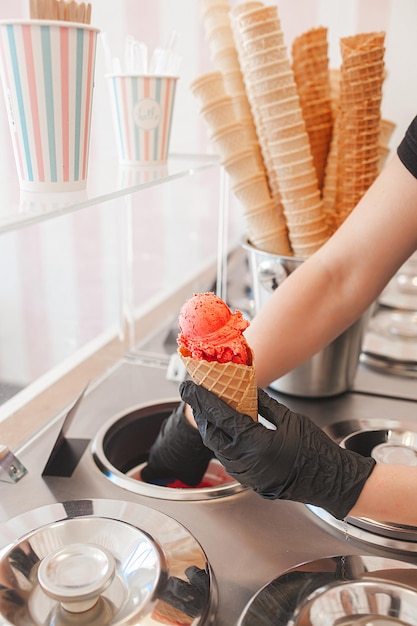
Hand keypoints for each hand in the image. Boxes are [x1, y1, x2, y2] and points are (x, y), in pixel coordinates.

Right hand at [141, 401, 212, 485]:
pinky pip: (177, 433)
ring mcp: (163, 433)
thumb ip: (187, 480)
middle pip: (159, 458)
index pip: (145, 475)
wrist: (195, 426)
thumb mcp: (192, 477)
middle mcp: (155, 448)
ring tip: (194, 452)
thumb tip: (191, 477)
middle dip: (170, 463)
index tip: (160, 480)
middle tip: (183, 468)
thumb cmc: (189, 453)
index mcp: (154, 465)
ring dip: (178, 449)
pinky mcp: (173, 422)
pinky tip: (196, 440)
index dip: (153, 478)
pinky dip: (184, 437)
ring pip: (168, 445)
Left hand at [180, 382, 375, 518]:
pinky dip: (223, 444)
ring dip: (211, 430)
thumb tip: (247, 389)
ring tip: (209, 411)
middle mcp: (246, 463)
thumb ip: (264, 404)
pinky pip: (229, 461)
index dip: (201, 399)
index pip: (220, 416)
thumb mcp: (290, 420)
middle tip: (195, 396)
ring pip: (217, 450)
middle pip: (211, 435)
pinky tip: (226, 433)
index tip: (188, 387)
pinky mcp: (251, 483)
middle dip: (201, 414)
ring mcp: (247, 476)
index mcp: (256, 443)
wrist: (330, 482)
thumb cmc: (316, 450)